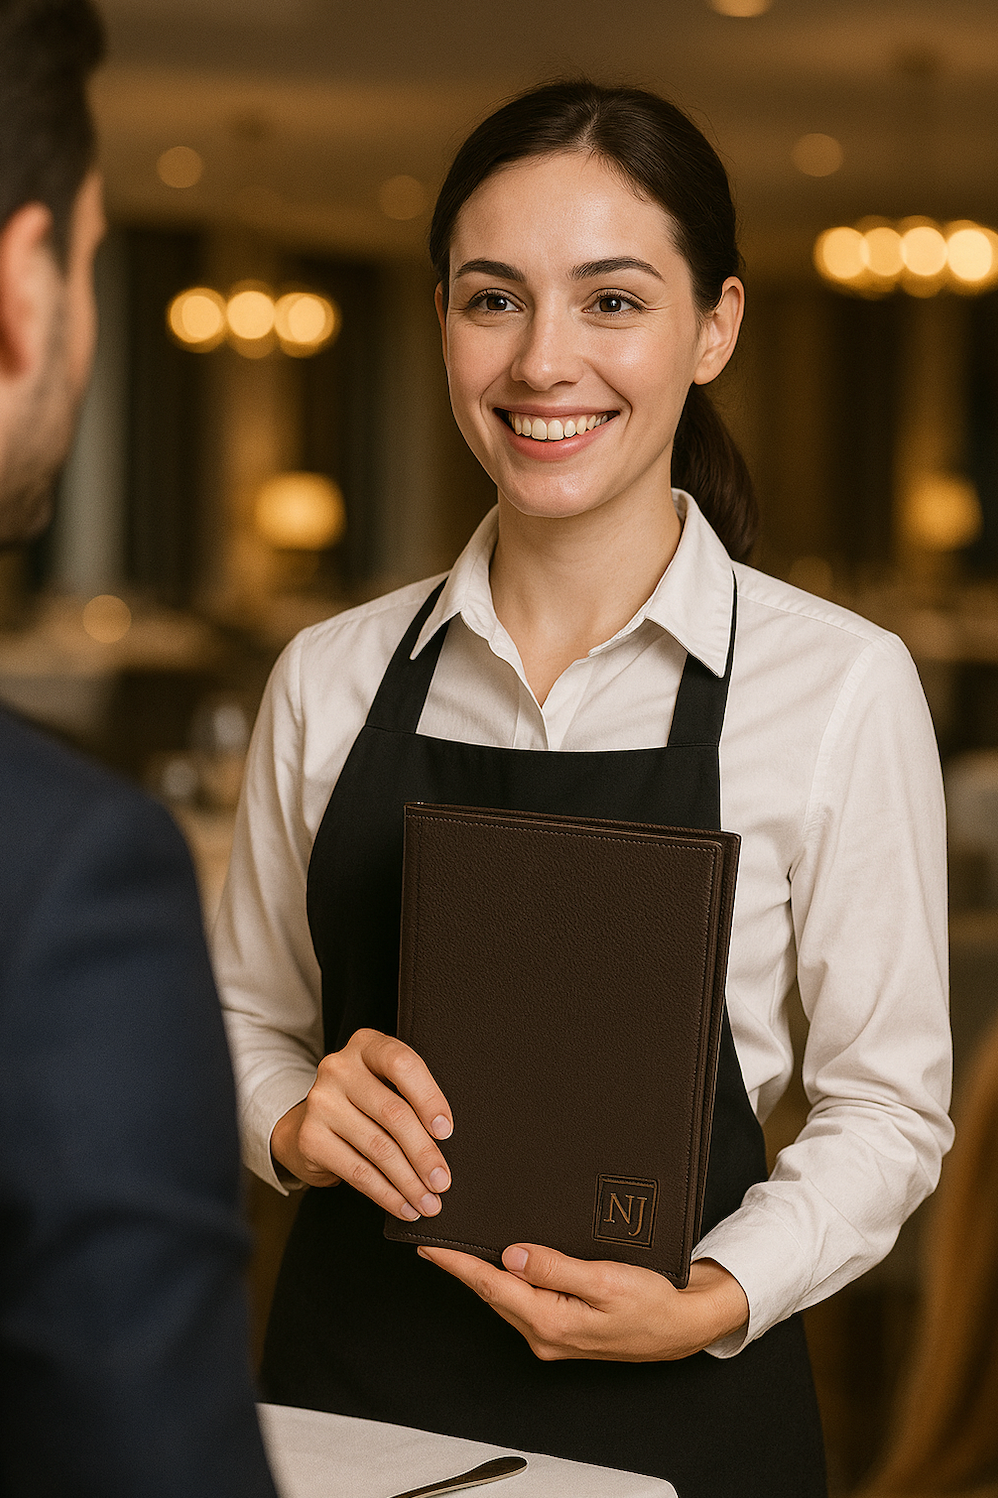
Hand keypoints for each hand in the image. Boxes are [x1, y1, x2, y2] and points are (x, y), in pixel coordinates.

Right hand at [270, 1028, 453, 1221]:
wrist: (310, 1123)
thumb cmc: (366, 1102)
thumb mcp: (387, 1084)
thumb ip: (411, 1096)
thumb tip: (446, 1140)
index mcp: (366, 1045)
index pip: (402, 1065)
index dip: (429, 1098)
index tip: (446, 1131)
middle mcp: (339, 1068)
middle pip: (393, 1113)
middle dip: (424, 1154)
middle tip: (443, 1181)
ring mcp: (320, 1102)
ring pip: (378, 1148)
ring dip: (409, 1182)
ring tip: (429, 1202)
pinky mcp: (310, 1138)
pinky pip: (358, 1172)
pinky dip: (386, 1194)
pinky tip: (404, 1206)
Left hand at [417, 1244, 748, 1361]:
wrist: (682, 1326)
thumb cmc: (651, 1303)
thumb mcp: (606, 1281)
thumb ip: (556, 1268)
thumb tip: (511, 1256)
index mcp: (550, 1322)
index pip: (492, 1286)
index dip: (458, 1263)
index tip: (429, 1244)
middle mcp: (543, 1334)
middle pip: (493, 1292)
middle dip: (462, 1265)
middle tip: (433, 1235)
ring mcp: (551, 1334)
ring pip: (506, 1297)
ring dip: (482, 1272)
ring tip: (457, 1244)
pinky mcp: (561, 1328)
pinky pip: (523, 1300)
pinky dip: (506, 1280)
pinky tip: (501, 1261)